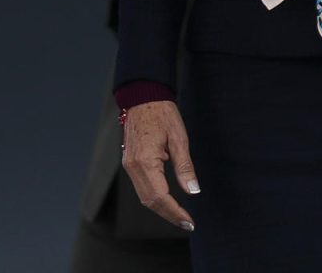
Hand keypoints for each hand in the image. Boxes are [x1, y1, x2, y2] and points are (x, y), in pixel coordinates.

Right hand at [120, 101, 199, 231]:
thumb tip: (192, 191)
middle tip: (187, 223)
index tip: (189, 222)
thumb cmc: (162, 114)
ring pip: (144, 196)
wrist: (143, 97)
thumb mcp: (179, 138)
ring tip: (180, 215)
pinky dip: (154, 197)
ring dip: (161, 208)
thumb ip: (184, 167)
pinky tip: (168, 200)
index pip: (160, 196)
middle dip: (169, 214)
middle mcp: (132, 166)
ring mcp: (128, 164)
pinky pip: (141, 186)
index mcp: (145, 161)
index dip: (175, 212)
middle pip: (149, 201)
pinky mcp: (129, 162)